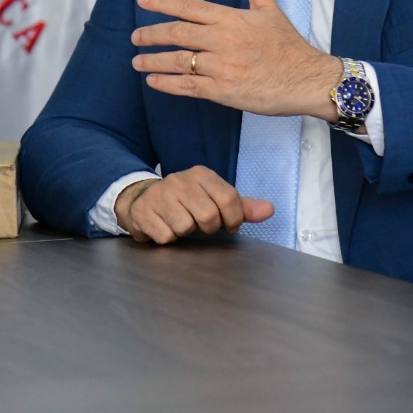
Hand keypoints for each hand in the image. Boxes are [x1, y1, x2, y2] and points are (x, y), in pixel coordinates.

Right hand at [114, 166, 273, 243]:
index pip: (229, 199)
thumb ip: (242, 206)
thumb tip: (270, 210)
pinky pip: (166, 236)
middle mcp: (180, 180)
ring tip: (179, 222)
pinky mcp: (144, 211)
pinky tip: (164, 226)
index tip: (227, 225)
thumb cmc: (186, 203)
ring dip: (185, 232)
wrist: (143, 200)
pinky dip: (167, 238)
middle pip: (208, 216)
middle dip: (207, 228)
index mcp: (201, 174)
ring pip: (185, 227)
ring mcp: (159, 194)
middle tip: (199, 224)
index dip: (232, 219)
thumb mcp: (215, 199)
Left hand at [130, 0, 340, 119]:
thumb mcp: (270, 9)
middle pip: (178, 33)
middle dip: (152, 34)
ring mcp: (222, 67)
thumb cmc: (288, 45)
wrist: (307, 79)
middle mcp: (223, 40)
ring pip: (179, 61)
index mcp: (231, 18)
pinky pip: (188, 86)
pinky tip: (154, 82)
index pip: (190, 6)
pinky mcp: (224, 91)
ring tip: (138, 62)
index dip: (163, 2)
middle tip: (135, 37)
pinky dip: (168, 84)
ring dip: (154, 62)